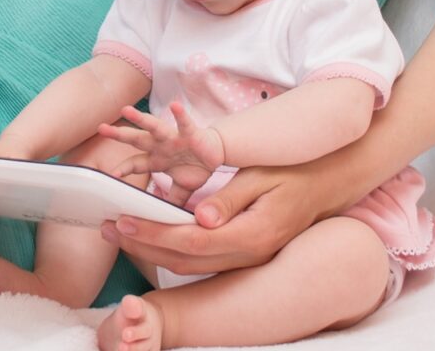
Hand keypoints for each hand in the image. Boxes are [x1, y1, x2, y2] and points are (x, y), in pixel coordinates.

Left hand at [97, 101, 223, 194]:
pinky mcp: (190, 133)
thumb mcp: (181, 190)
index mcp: (156, 160)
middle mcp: (160, 146)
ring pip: (154, 127)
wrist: (215, 153)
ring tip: (126, 110)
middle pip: (136, 140)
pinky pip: (184, 122)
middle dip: (119, 134)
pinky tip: (174, 105)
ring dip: (141, 119)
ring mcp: (174, 138)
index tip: (111, 174)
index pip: (135, 164)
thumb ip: (170, 203)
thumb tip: (162, 224)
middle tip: (101, 128)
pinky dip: (180, 114)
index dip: (124, 169)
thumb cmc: (195, 168)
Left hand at [100, 164, 319, 278]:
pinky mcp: (243, 253)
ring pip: (190, 264)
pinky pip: (201, 259)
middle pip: (184, 259)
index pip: (191, 240)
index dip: (153, 232)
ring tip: (119, 232)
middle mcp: (248, 253)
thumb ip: (229, 197)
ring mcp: (247, 257)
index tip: (120, 219)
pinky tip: (153, 233)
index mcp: (253, 233)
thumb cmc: (295, 171)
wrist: (328, 184)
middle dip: (141, 245)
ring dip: (151, 249)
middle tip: (105, 228)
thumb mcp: (262, 175)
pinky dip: (172, 248)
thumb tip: (199, 217)